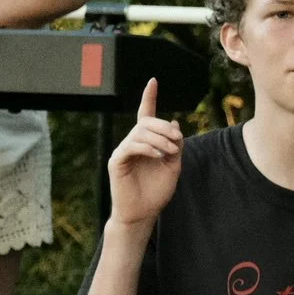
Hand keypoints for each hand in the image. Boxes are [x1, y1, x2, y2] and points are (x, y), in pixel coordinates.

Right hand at [107, 79, 182, 226]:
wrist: (143, 213)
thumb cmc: (157, 191)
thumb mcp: (173, 165)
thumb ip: (175, 145)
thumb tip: (174, 123)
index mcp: (146, 143)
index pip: (146, 115)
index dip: (149, 97)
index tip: (153, 81)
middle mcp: (133, 144)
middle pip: (146, 123)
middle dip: (163, 127)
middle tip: (176, 139)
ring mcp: (123, 151)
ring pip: (140, 133)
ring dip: (159, 139)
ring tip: (170, 151)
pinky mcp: (117, 161)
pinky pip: (131, 146)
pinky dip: (147, 147)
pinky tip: (157, 154)